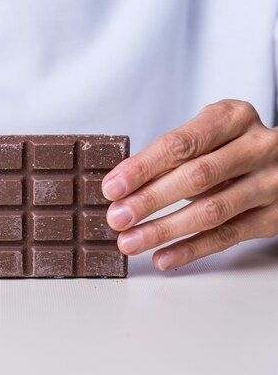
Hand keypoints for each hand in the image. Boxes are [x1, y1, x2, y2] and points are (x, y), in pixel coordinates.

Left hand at [102, 99, 277, 270]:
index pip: (180, 144)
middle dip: (149, 200)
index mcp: (234, 117)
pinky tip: (162, 257)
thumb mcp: (206, 137)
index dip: (143, 168)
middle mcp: (258, 146)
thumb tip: (119, 188)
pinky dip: (191, 249)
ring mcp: (272, 182)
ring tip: (131, 242)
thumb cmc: (231, 147)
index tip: (113, 188)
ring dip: (164, 230)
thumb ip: (169, 157)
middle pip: (196, 177)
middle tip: (117, 218)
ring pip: (212, 210)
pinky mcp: (275, 215)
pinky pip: (228, 236)